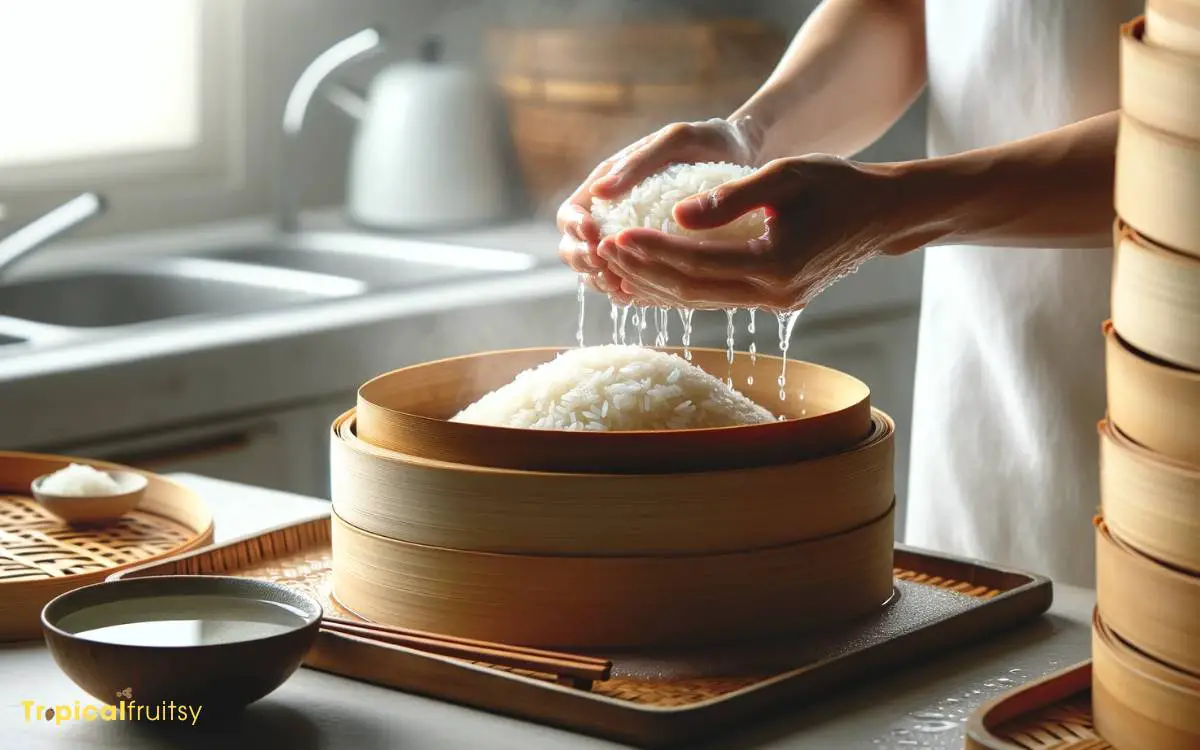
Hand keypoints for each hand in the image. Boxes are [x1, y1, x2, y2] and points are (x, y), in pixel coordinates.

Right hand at [556, 116, 765, 294]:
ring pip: (597, 272)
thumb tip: (598, 193)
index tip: (594, 235)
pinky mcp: (655, 259)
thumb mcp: (675, 141)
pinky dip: (628, 293)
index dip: (573, 229)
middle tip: (606, 267)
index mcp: (608, 187)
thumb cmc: (708, 142)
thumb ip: (637, 163)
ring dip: (602, 282)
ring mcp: (632, 241)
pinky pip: (631, 283)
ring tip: (622, 285)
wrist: (743, 159)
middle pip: (574, 249)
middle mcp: (614, 216)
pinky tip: (640, 296)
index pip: (570, 214)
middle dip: (583, 261)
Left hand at [597, 155, 920, 310]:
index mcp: (777, 264)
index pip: (698, 262)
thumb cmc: (836, 184)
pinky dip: (681, 290)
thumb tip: (677, 214)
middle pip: (693, 290)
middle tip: (604, 251)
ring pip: (702, 301)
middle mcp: (774, 294)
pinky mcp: (774, 303)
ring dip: (656, 284)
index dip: (654, 251)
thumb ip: (732, 196)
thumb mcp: (786, 175)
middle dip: (644, 271)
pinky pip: (716, 299)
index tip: (617, 235)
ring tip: (617, 264)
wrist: (882, 215)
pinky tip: (651, 278)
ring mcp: (775, 304)